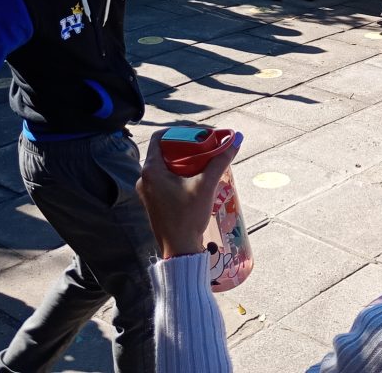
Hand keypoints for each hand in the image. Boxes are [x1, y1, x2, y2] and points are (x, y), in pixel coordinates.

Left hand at [137, 127, 240, 258]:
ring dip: (183, 161)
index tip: (198, 134)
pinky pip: (164, 178)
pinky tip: (195, 178)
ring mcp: (147, 191)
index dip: (179, 131)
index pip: (160, 137)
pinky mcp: (152, 201)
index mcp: (151, 170)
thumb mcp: (206, 186)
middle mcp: (144, 178)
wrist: (179, 250)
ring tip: (203, 161)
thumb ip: (220, 161)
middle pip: (164, 151)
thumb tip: (237, 139)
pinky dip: (178, 173)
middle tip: (204, 147)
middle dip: (185, 146)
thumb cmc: (188, 217)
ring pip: (164, 165)